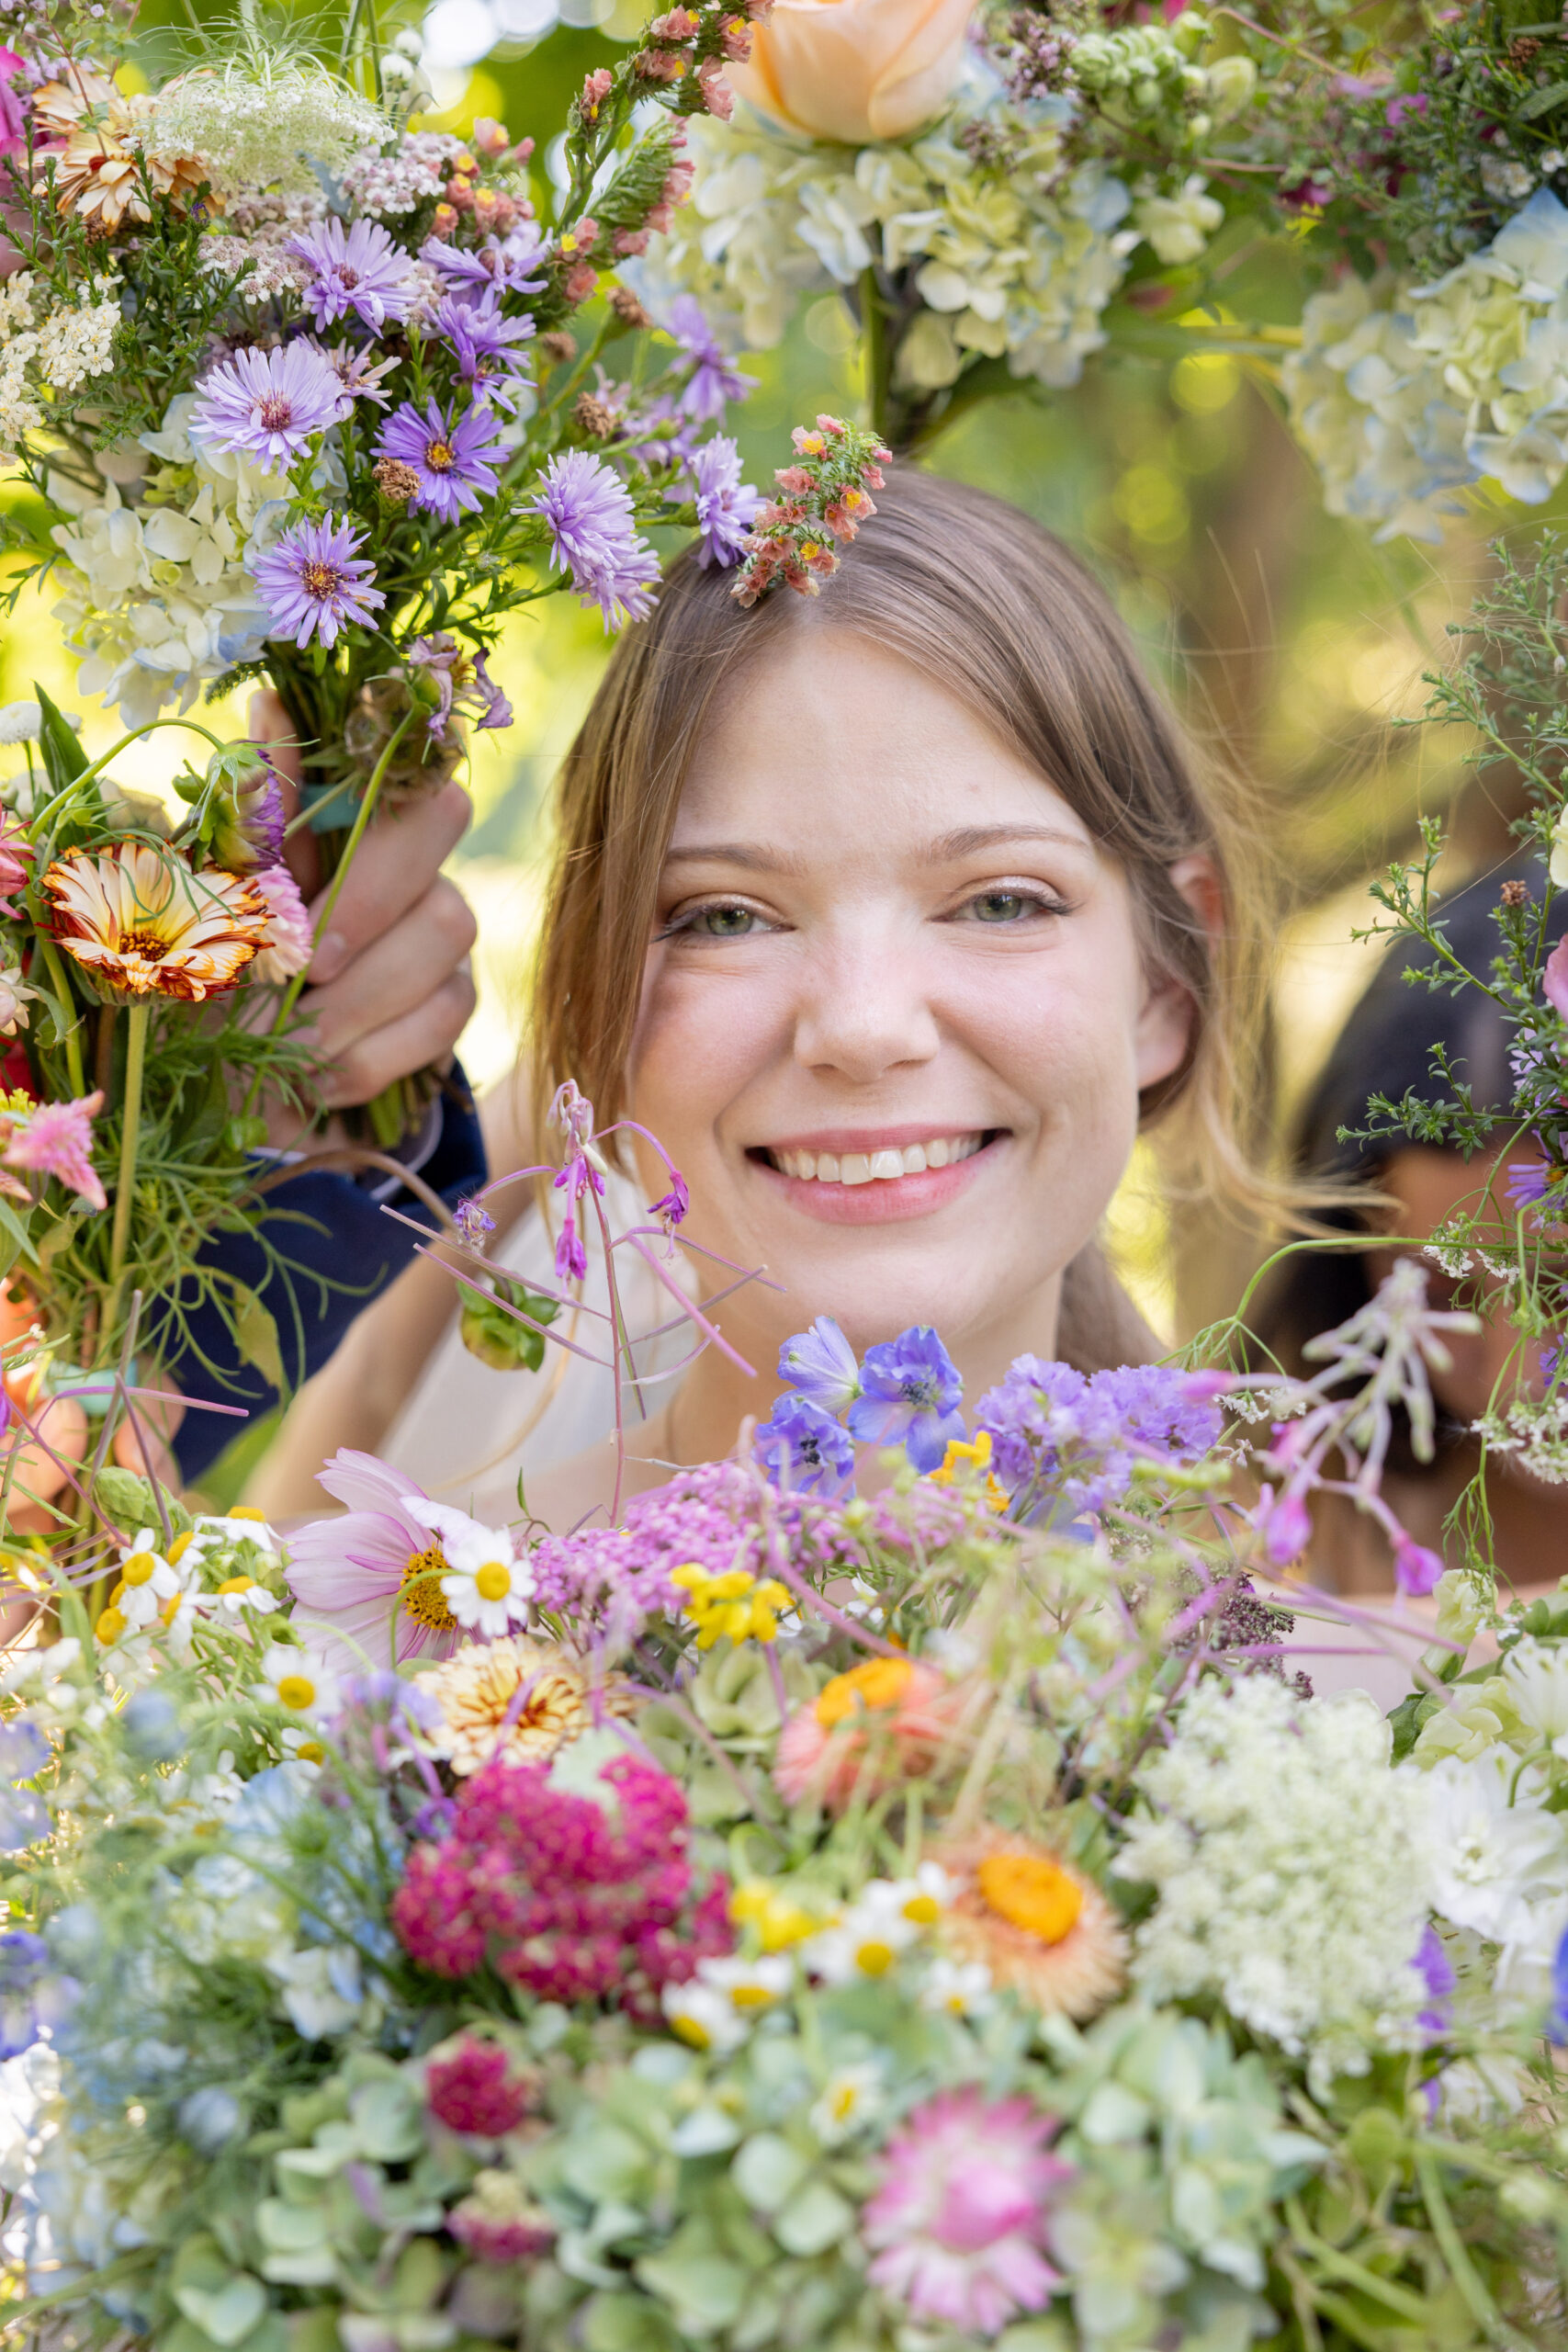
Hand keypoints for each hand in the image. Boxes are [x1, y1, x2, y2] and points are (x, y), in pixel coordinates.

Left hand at [248, 689, 478, 1127]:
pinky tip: (319, 1070)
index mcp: (334, 813)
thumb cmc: (205, 975)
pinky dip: (374, 1050)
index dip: (371, 782)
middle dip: (370, 901)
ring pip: (450, 924)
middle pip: (443, 821)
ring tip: (292, 1035)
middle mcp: (399, 853)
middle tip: (305, 966)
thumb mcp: (204, 896)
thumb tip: (272, 702)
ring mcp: (436, 926)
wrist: (221, 1087)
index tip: (303, 877)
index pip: (394, 753)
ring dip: (361, 994)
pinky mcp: (452, 998)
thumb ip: (250, 812)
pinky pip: (447, 1009)